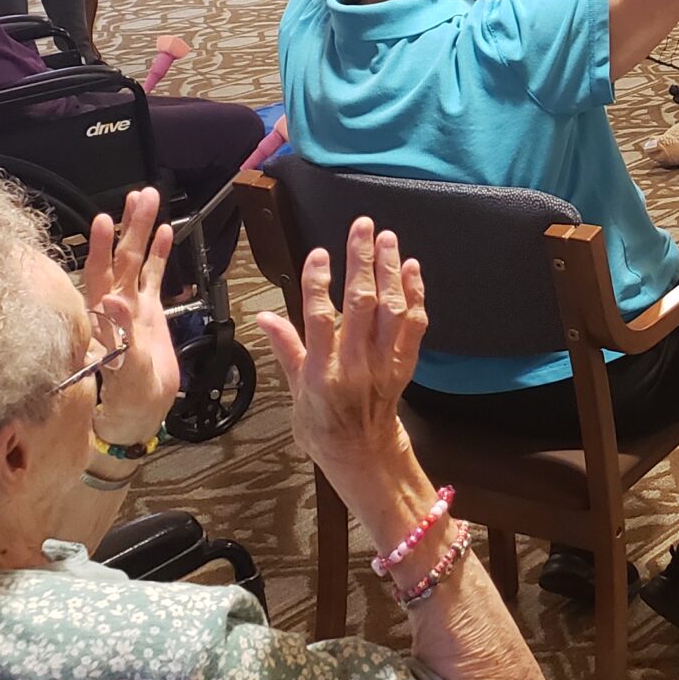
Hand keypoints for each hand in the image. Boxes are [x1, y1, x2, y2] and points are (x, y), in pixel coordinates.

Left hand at [83, 188, 179, 446]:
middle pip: (121, 259)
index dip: (99, 248)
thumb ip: (119, 337)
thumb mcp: (124, 370)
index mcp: (103, 319)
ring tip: (148, 199)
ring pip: (136, 262)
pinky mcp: (149, 313)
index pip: (98, 276)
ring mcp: (132, 308)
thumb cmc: (126, 398)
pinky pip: (154, 278)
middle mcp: (115, 308)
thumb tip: (110, 302)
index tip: (102, 221)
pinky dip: (160, 255)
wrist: (139, 412)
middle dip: (130, 227)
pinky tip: (166, 232)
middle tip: (140, 195)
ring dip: (142, 232)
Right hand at [255, 217, 427, 478]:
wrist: (362, 453)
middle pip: (361, 305)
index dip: (318, 284)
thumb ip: (285, 348)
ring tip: (386, 238)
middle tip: (362, 227)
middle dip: (362, 262)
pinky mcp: (405, 364)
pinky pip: (415, 325)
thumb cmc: (321, 424)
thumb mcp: (293, 392)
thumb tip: (263, 316)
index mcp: (322, 372)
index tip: (318, 254)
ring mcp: (384, 364)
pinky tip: (411, 268)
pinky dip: (415, 294)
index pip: (319, 320)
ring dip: (390, 270)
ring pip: (392, 309)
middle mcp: (355, 365)